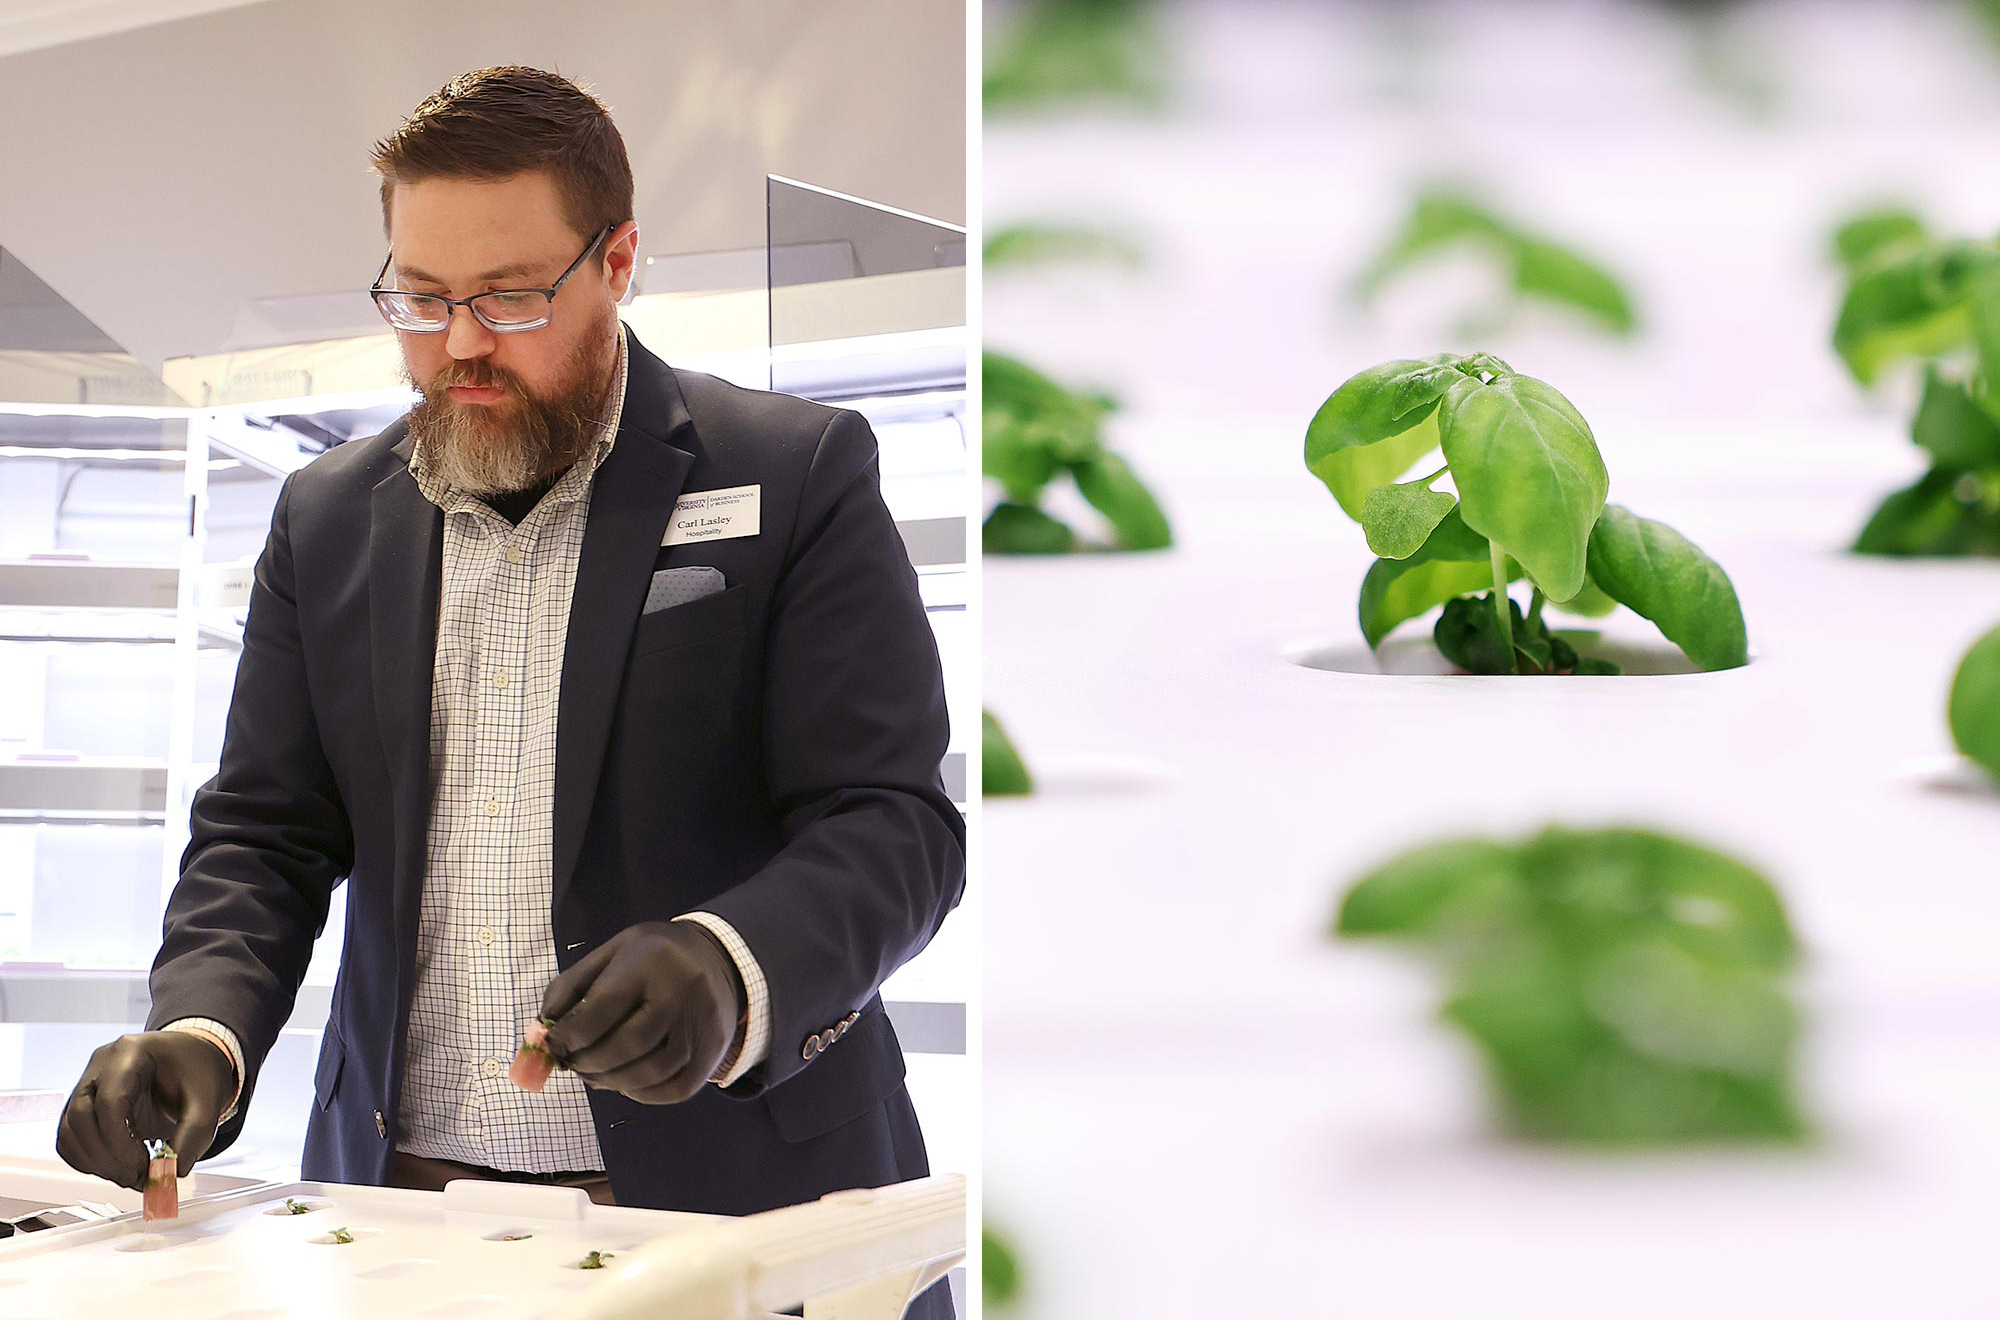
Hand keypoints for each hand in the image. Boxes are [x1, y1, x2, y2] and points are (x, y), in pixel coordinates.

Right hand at [56, 1031, 235, 1191]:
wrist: (190, 1060)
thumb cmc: (196, 1069)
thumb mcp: (209, 1097)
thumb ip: (195, 1133)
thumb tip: (173, 1170)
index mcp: (131, 1052)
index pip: (110, 1100)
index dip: (120, 1140)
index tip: (141, 1165)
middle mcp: (101, 1065)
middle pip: (81, 1116)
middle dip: (106, 1155)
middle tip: (136, 1177)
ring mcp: (87, 1084)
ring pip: (69, 1130)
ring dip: (95, 1162)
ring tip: (131, 1176)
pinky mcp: (83, 1106)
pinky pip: (70, 1139)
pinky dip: (88, 1161)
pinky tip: (117, 1169)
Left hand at [538, 921, 743, 1104]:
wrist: (717, 957)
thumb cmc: (651, 957)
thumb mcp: (610, 953)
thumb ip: (570, 988)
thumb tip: (542, 1034)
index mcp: (650, 959)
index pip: (603, 1007)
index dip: (571, 1034)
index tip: (553, 1046)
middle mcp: (682, 990)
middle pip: (630, 1043)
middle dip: (590, 1062)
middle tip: (573, 1065)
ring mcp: (703, 1023)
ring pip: (653, 1071)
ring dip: (613, 1082)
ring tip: (594, 1076)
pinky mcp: (715, 1050)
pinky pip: (677, 1088)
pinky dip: (643, 1095)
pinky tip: (626, 1084)